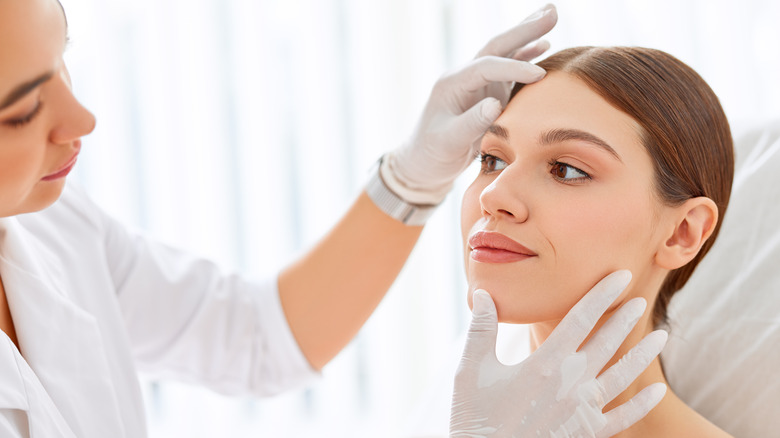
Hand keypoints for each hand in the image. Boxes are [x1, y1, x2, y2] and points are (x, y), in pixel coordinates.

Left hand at [381, 4, 557, 204]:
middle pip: (496, 46)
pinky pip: (509, 70)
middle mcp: (465, 77)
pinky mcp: (487, 93)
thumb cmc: (432, 153)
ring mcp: (476, 84)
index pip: (487, 66)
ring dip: (528, 35)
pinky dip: (526, 56)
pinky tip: (544, 44)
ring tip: (551, 16)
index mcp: (452, 83)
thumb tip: (495, 104)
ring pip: (504, 53)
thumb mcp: (449, 142)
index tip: (539, 74)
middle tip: (552, 11)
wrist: (424, 163)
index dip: (513, 67)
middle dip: (524, 30)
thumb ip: (471, 123)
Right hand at [449, 271, 668, 437]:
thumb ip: (481, 330)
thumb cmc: (474, 417)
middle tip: (640, 299)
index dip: (601, 295)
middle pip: (606, 343)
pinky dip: (642, 405)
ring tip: (661, 336)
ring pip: (621, 376)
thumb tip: (484, 294)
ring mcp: (581, 411)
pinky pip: (622, 417)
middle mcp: (569, 384)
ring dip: (642, 355)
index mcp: (543, 364)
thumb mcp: (470, 370)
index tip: (619, 277)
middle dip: (625, 319)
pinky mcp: (586, 433)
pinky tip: (657, 391)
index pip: (579, 320)